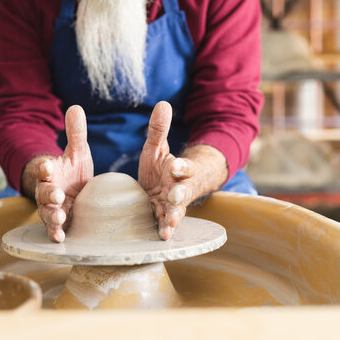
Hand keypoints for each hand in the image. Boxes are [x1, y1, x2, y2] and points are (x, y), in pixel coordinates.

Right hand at [22, 105, 92, 242]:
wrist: (71, 192)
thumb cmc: (72, 171)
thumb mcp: (77, 152)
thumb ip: (76, 134)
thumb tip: (76, 107)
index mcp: (50, 172)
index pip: (44, 168)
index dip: (44, 167)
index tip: (48, 166)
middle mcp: (48, 190)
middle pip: (44, 192)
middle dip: (49, 193)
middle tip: (56, 194)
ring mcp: (51, 208)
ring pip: (47, 212)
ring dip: (52, 215)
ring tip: (60, 217)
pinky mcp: (59, 222)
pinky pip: (54, 229)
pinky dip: (55, 233)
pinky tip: (60, 238)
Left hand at [138, 101, 196, 240]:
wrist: (169, 187)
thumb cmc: (162, 167)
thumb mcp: (157, 148)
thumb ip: (158, 129)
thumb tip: (162, 103)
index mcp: (178, 170)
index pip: (182, 167)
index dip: (180, 167)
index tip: (175, 165)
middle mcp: (179, 188)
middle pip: (182, 192)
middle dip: (179, 194)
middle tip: (174, 197)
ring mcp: (173, 205)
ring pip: (176, 210)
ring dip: (173, 217)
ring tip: (169, 224)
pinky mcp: (164, 217)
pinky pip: (166, 223)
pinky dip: (165, 229)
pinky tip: (163, 237)